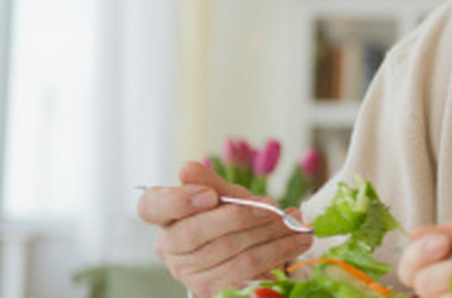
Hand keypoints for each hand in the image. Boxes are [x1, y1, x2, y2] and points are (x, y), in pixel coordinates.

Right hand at [137, 160, 313, 297]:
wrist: (252, 252)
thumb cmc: (233, 219)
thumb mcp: (227, 196)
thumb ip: (212, 184)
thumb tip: (187, 169)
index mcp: (167, 217)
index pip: (151, 207)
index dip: (178, 201)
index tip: (210, 195)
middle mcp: (169, 248)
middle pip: (194, 233)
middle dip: (239, 217)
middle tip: (273, 207)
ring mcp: (187, 273)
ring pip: (228, 250)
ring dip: (269, 234)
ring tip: (295, 222)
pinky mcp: (210, 291)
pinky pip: (245, 270)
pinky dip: (277, 252)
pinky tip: (297, 241)